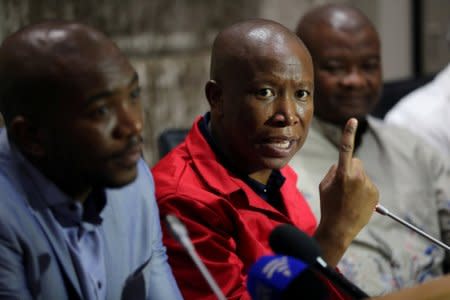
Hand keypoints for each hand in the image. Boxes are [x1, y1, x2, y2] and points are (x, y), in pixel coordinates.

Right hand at [314, 118, 378, 265]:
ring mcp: (368, 185)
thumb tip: (341, 166)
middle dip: (349, 168)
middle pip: (355, 161)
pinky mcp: (375, 192)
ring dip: (356, 180)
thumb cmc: (329, 206)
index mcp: (342, 174)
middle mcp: (358, 177)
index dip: (348, 133)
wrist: (340, 228)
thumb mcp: (324, 185)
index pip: (345, 149)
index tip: (353, 120)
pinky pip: (367, 184)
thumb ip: (333, 171)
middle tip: (342, 184)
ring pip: (361, 173)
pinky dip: (362, 189)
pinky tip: (356, 201)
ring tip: (349, 196)